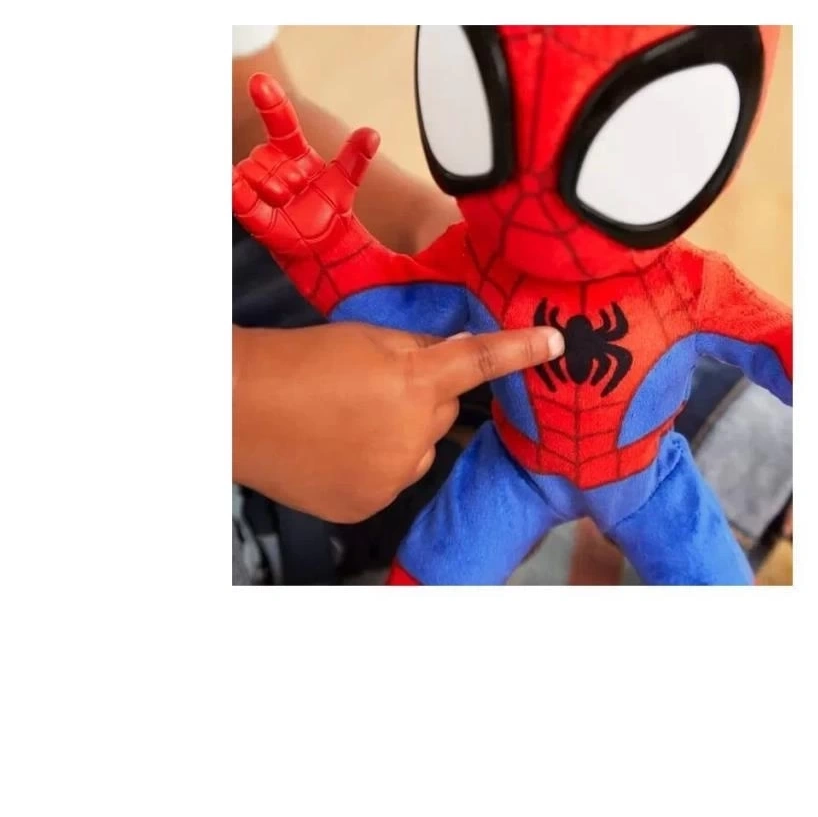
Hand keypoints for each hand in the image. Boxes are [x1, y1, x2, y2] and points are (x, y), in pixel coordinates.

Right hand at [233, 74, 379, 259]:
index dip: (271, 102)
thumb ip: (356, 158)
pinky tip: (232, 182)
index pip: (280, 122)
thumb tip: (371, 134)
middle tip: (300, 189)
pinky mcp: (249, 209)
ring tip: (285, 202)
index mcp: (293, 151)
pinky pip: (236, 194)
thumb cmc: (328, 207)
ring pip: (252, 172)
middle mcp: (271, 162)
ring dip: (273, 189)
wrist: (321, 245)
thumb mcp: (345, 181)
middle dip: (287, 173)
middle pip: (266, 153)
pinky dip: (235, 189)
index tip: (260, 81)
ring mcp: (256, 185)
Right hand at [233, 321, 563, 523]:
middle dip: (420, 399)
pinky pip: (392, 479)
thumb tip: (455, 352)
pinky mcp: (368, 506)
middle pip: (442, 413)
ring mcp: (391, 478)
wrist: (237, 410)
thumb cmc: (296, 362)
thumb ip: (419, 349)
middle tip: (371, 387)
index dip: (519, 351)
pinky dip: (376, 465)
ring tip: (347, 420)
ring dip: (400, 435)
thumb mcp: (365, 338)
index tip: (553, 346)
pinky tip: (339, 449)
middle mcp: (413, 437)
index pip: (479, 362)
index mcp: (415, 383)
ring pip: (420, 450)